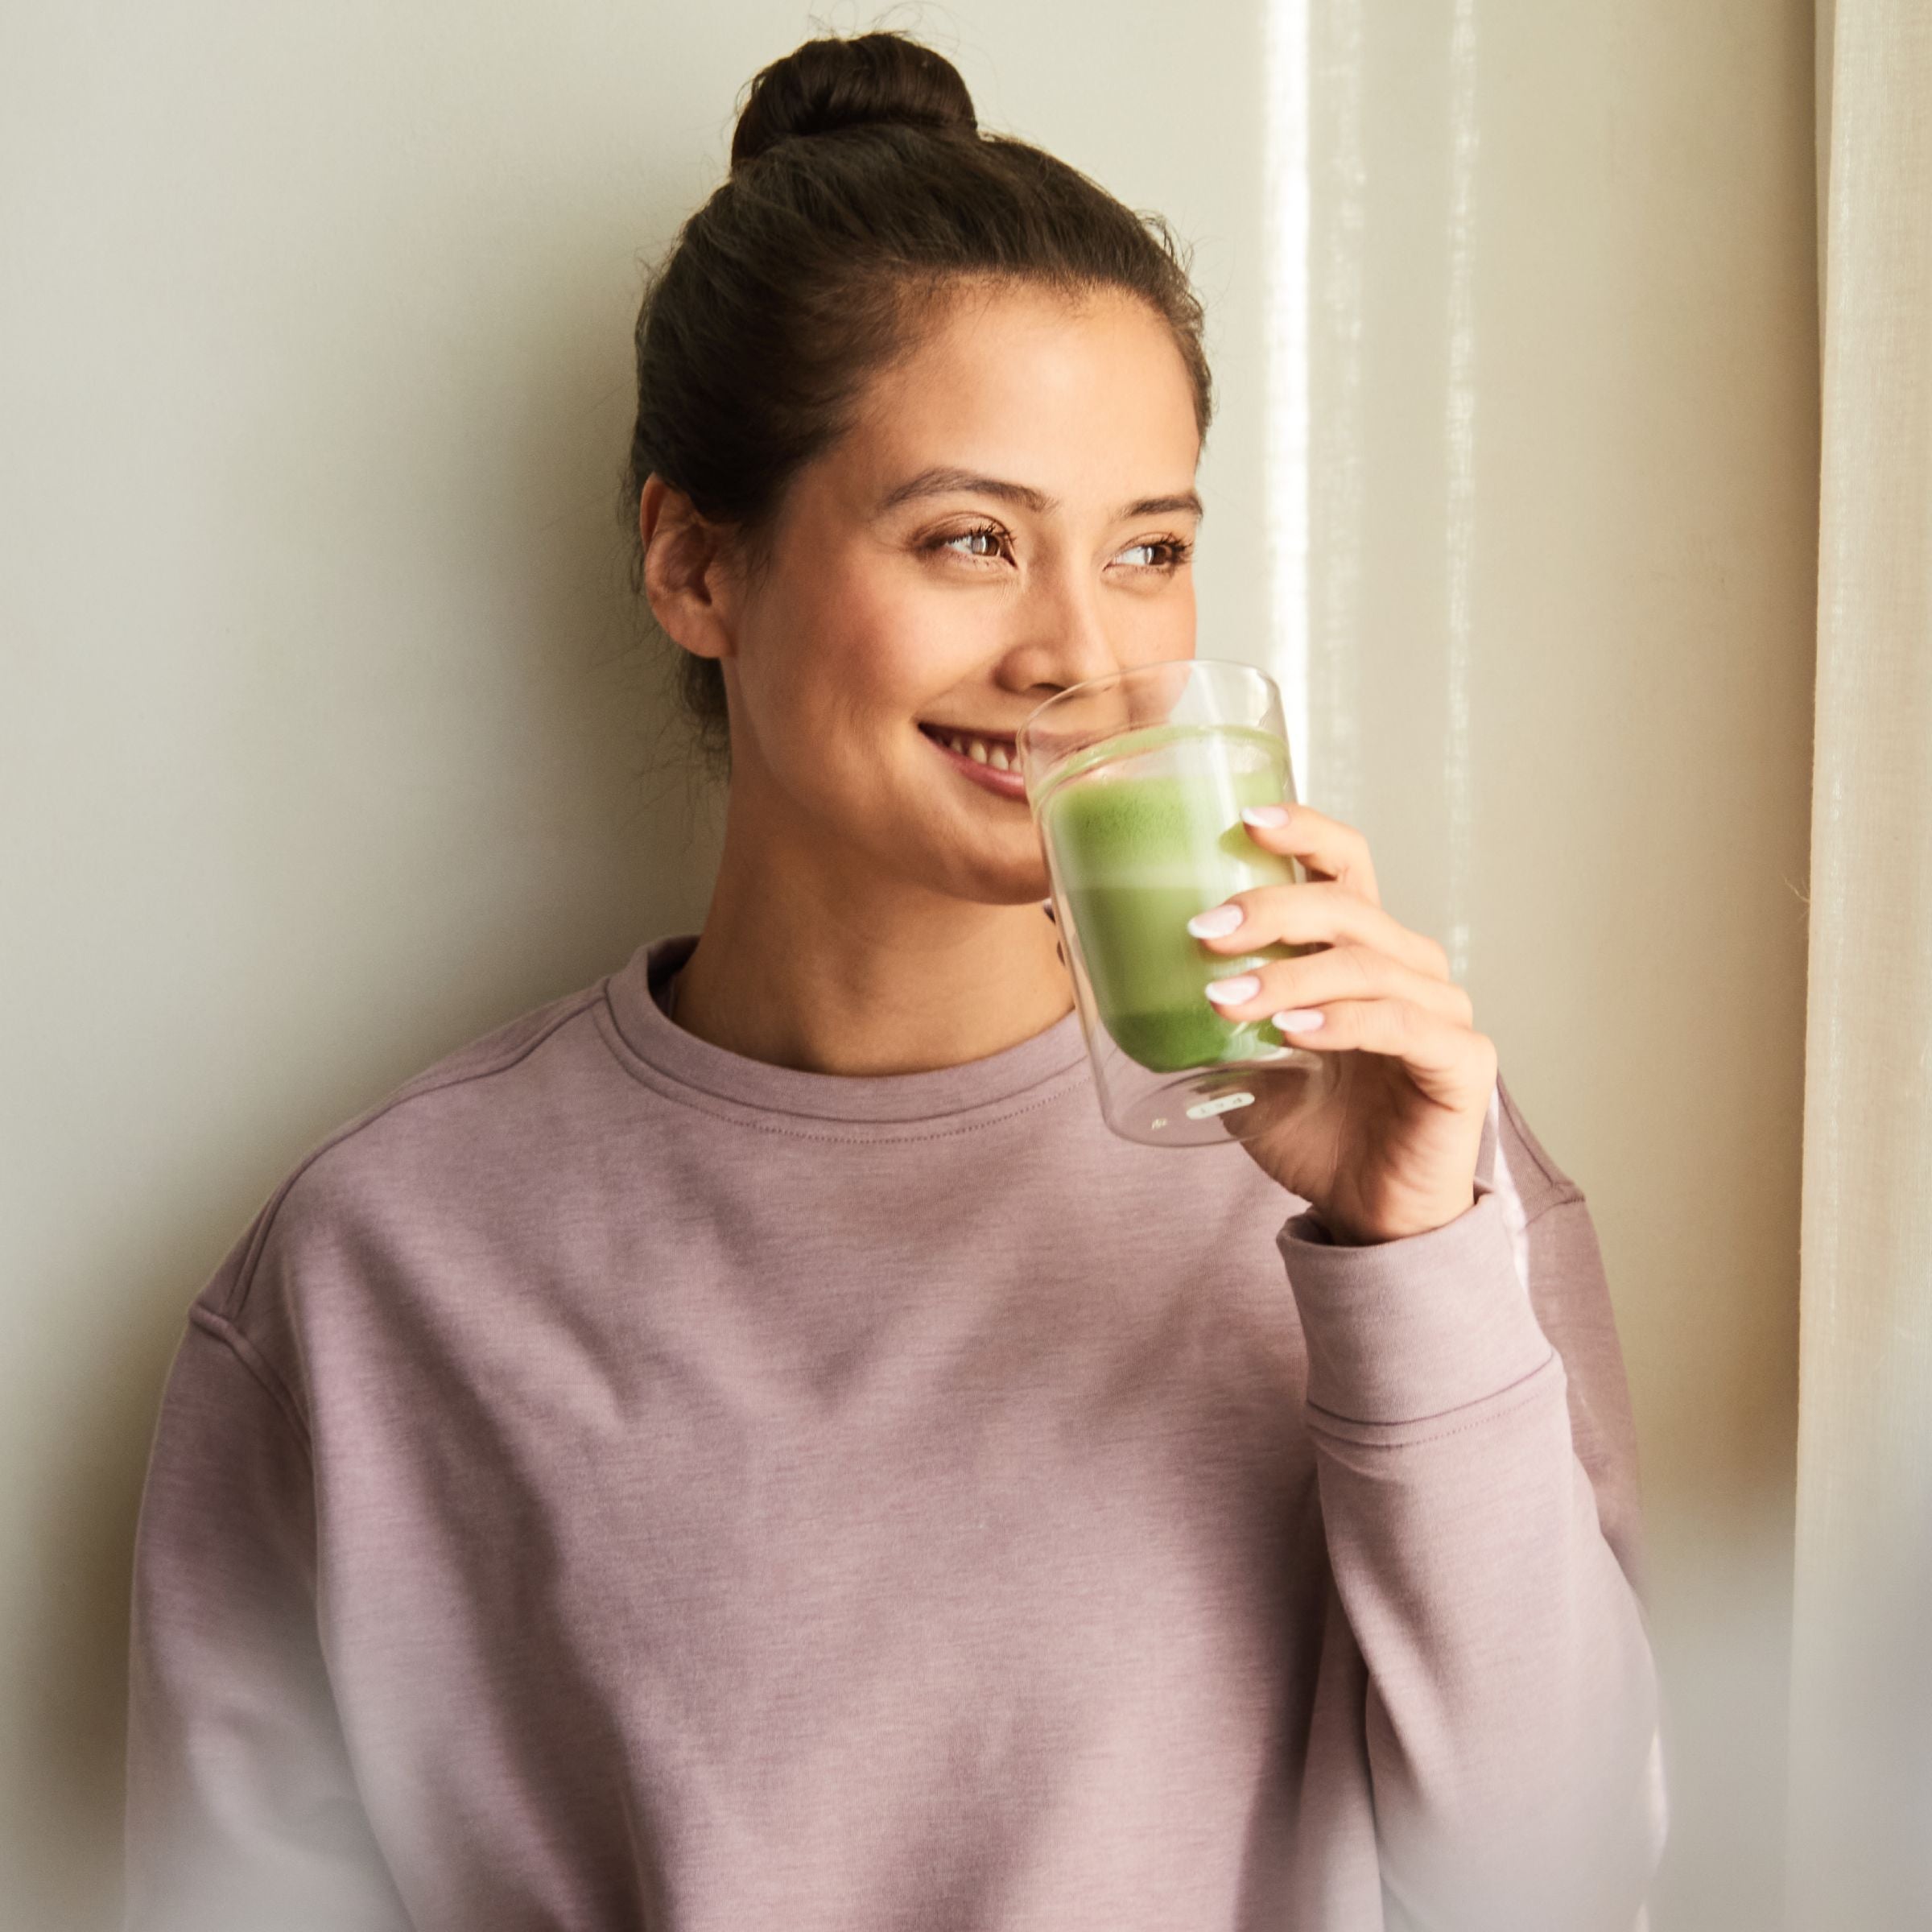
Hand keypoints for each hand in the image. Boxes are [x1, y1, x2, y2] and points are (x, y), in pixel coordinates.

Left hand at [1189, 803, 1494, 1244]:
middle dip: (1271, 910)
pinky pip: (1400, 1025)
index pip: (1346, 865)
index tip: (1246, 820)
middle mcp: (1408, 967)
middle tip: (1204, 933)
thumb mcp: (1240, 1062)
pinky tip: (1291, 1031)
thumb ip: (1202, 1012)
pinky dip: (1341, 1021)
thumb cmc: (1310, 1132)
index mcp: (1362, 950)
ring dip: (1290, 974)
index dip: (1305, 831)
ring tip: (1226, 998)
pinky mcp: (1462, 1062)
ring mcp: (1442, 1011)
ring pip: (1366, 963)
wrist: (1364, 1217)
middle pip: (1348, 906)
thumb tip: (1098, 957)